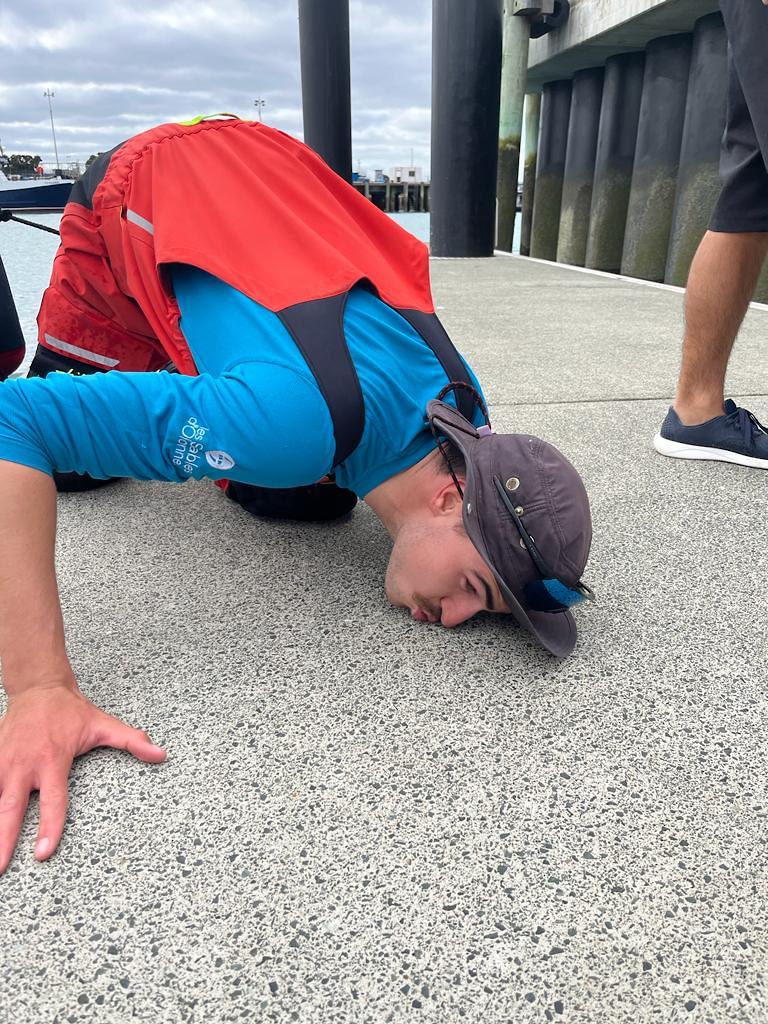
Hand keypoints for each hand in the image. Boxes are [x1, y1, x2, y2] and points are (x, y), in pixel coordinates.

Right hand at [0, 684, 165, 872]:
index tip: (44, 853)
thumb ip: (131, 741)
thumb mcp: (103, 724)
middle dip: (3, 839)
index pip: (53, 800)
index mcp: (53, 760)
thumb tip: (160, 755)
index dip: (50, 827)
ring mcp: (3, 762)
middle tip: (0, 867)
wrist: (38, 687)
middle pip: (10, 808)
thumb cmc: (70, 711)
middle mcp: (25, 764)